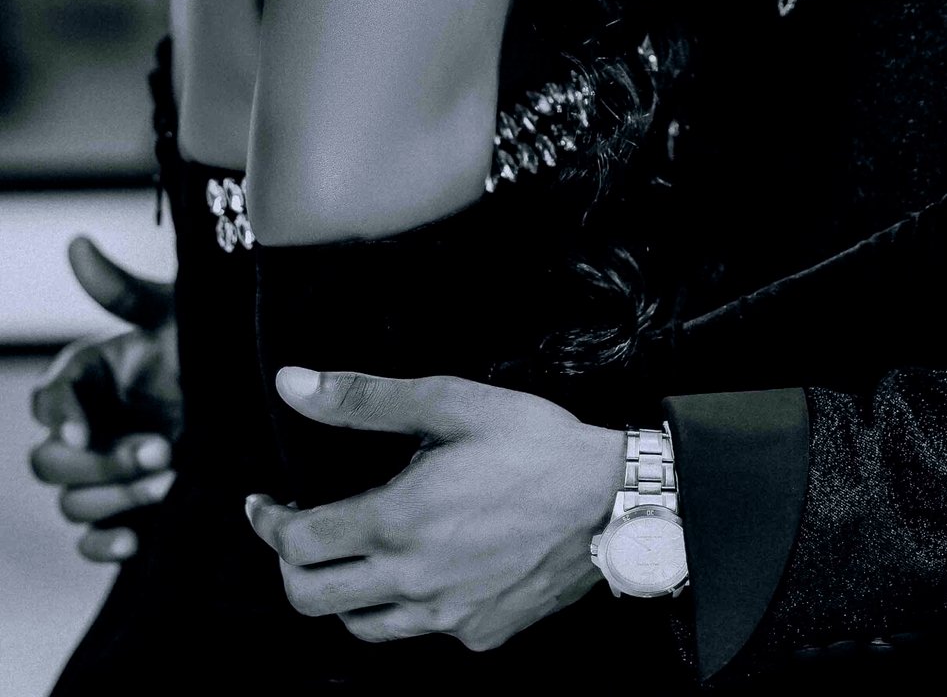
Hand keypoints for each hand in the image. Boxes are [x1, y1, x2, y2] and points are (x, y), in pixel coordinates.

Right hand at [29, 237, 180, 561]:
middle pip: (50, 463)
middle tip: (163, 453)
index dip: (61, 417)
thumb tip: (76, 244)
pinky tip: (134, 542)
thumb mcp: (175, 314)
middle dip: (101, 463)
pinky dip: (104, 545)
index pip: (49, 400)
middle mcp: (89, 426)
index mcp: (90, 377)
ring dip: (113, 497)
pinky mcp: (125, 506)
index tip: (86, 430)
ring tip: (169, 482)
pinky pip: (90, 541)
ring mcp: (105, 470)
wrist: (256, 388)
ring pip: (73, 502)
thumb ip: (122, 290)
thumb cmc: (210, 341)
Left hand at [245, 368, 625, 651]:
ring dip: (342, 593)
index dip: (268, 523)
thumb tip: (291, 384)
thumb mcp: (451, 402)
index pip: (297, 542)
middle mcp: (411, 581)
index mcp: (396, 521)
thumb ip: (364, 398)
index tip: (264, 505)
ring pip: (359, 625)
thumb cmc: (534, 442)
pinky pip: (420, 632)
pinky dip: (403, 606)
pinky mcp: (479, 633)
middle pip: (310, 599)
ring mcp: (444, 616)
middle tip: (299, 534)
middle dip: (290, 566)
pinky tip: (424, 569)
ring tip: (356, 553)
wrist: (612, 499)